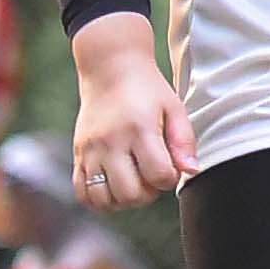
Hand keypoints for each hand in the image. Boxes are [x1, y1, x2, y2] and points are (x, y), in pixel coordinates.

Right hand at [67, 10, 192, 210]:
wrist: (110, 69)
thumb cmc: (147, 90)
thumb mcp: (174, 108)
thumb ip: (184, 142)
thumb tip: (191, 171)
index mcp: (140, 129)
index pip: (159, 176)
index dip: (169, 178)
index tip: (169, 165)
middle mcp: (111, 142)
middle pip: (130, 194)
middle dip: (148, 194)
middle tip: (151, 175)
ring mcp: (91, 150)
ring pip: (103, 199)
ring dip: (123, 200)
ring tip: (132, 181)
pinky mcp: (78, 154)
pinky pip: (82, 193)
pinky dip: (99, 200)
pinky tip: (114, 186)